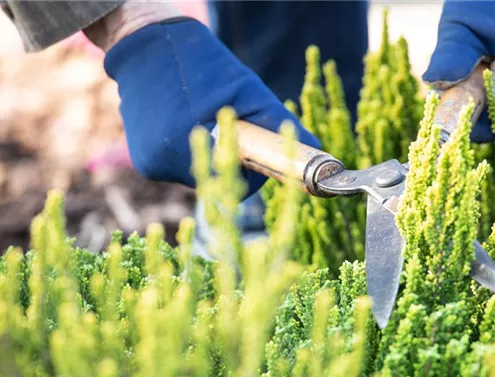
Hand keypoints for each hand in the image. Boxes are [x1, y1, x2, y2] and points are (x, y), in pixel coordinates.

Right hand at [99, 15, 319, 195]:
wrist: (148, 46)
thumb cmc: (205, 67)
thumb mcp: (249, 92)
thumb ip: (280, 124)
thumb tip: (319, 151)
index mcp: (195, 146)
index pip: (239, 183)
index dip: (253, 167)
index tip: (253, 143)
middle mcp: (167, 163)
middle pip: (221, 180)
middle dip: (233, 158)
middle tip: (230, 124)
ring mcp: (153, 165)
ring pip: (202, 175)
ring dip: (212, 154)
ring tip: (204, 118)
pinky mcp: (145, 162)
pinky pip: (182, 168)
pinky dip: (191, 152)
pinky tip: (185, 122)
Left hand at [423, 0, 494, 142]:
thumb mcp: (462, 24)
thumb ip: (452, 55)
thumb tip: (435, 83)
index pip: (492, 125)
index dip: (465, 119)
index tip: (446, 100)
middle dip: (473, 103)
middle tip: (459, 72)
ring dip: (483, 94)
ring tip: (477, 61)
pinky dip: (494, 88)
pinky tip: (489, 62)